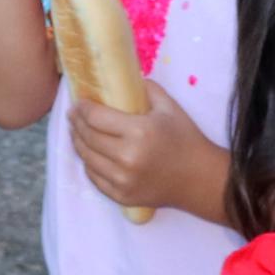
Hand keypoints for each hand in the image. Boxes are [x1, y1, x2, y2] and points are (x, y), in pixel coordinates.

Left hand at [66, 82, 222, 221]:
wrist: (201, 179)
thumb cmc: (186, 140)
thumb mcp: (169, 107)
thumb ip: (145, 89)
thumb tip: (122, 78)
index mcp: (139, 132)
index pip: (96, 117)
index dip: (82, 108)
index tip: (78, 103)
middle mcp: (127, 158)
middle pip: (87, 137)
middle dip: (76, 123)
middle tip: (73, 115)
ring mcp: (123, 180)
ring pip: (87, 158)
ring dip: (78, 143)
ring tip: (77, 132)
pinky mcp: (122, 196)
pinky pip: (94, 177)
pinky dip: (88, 164)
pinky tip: (89, 154)